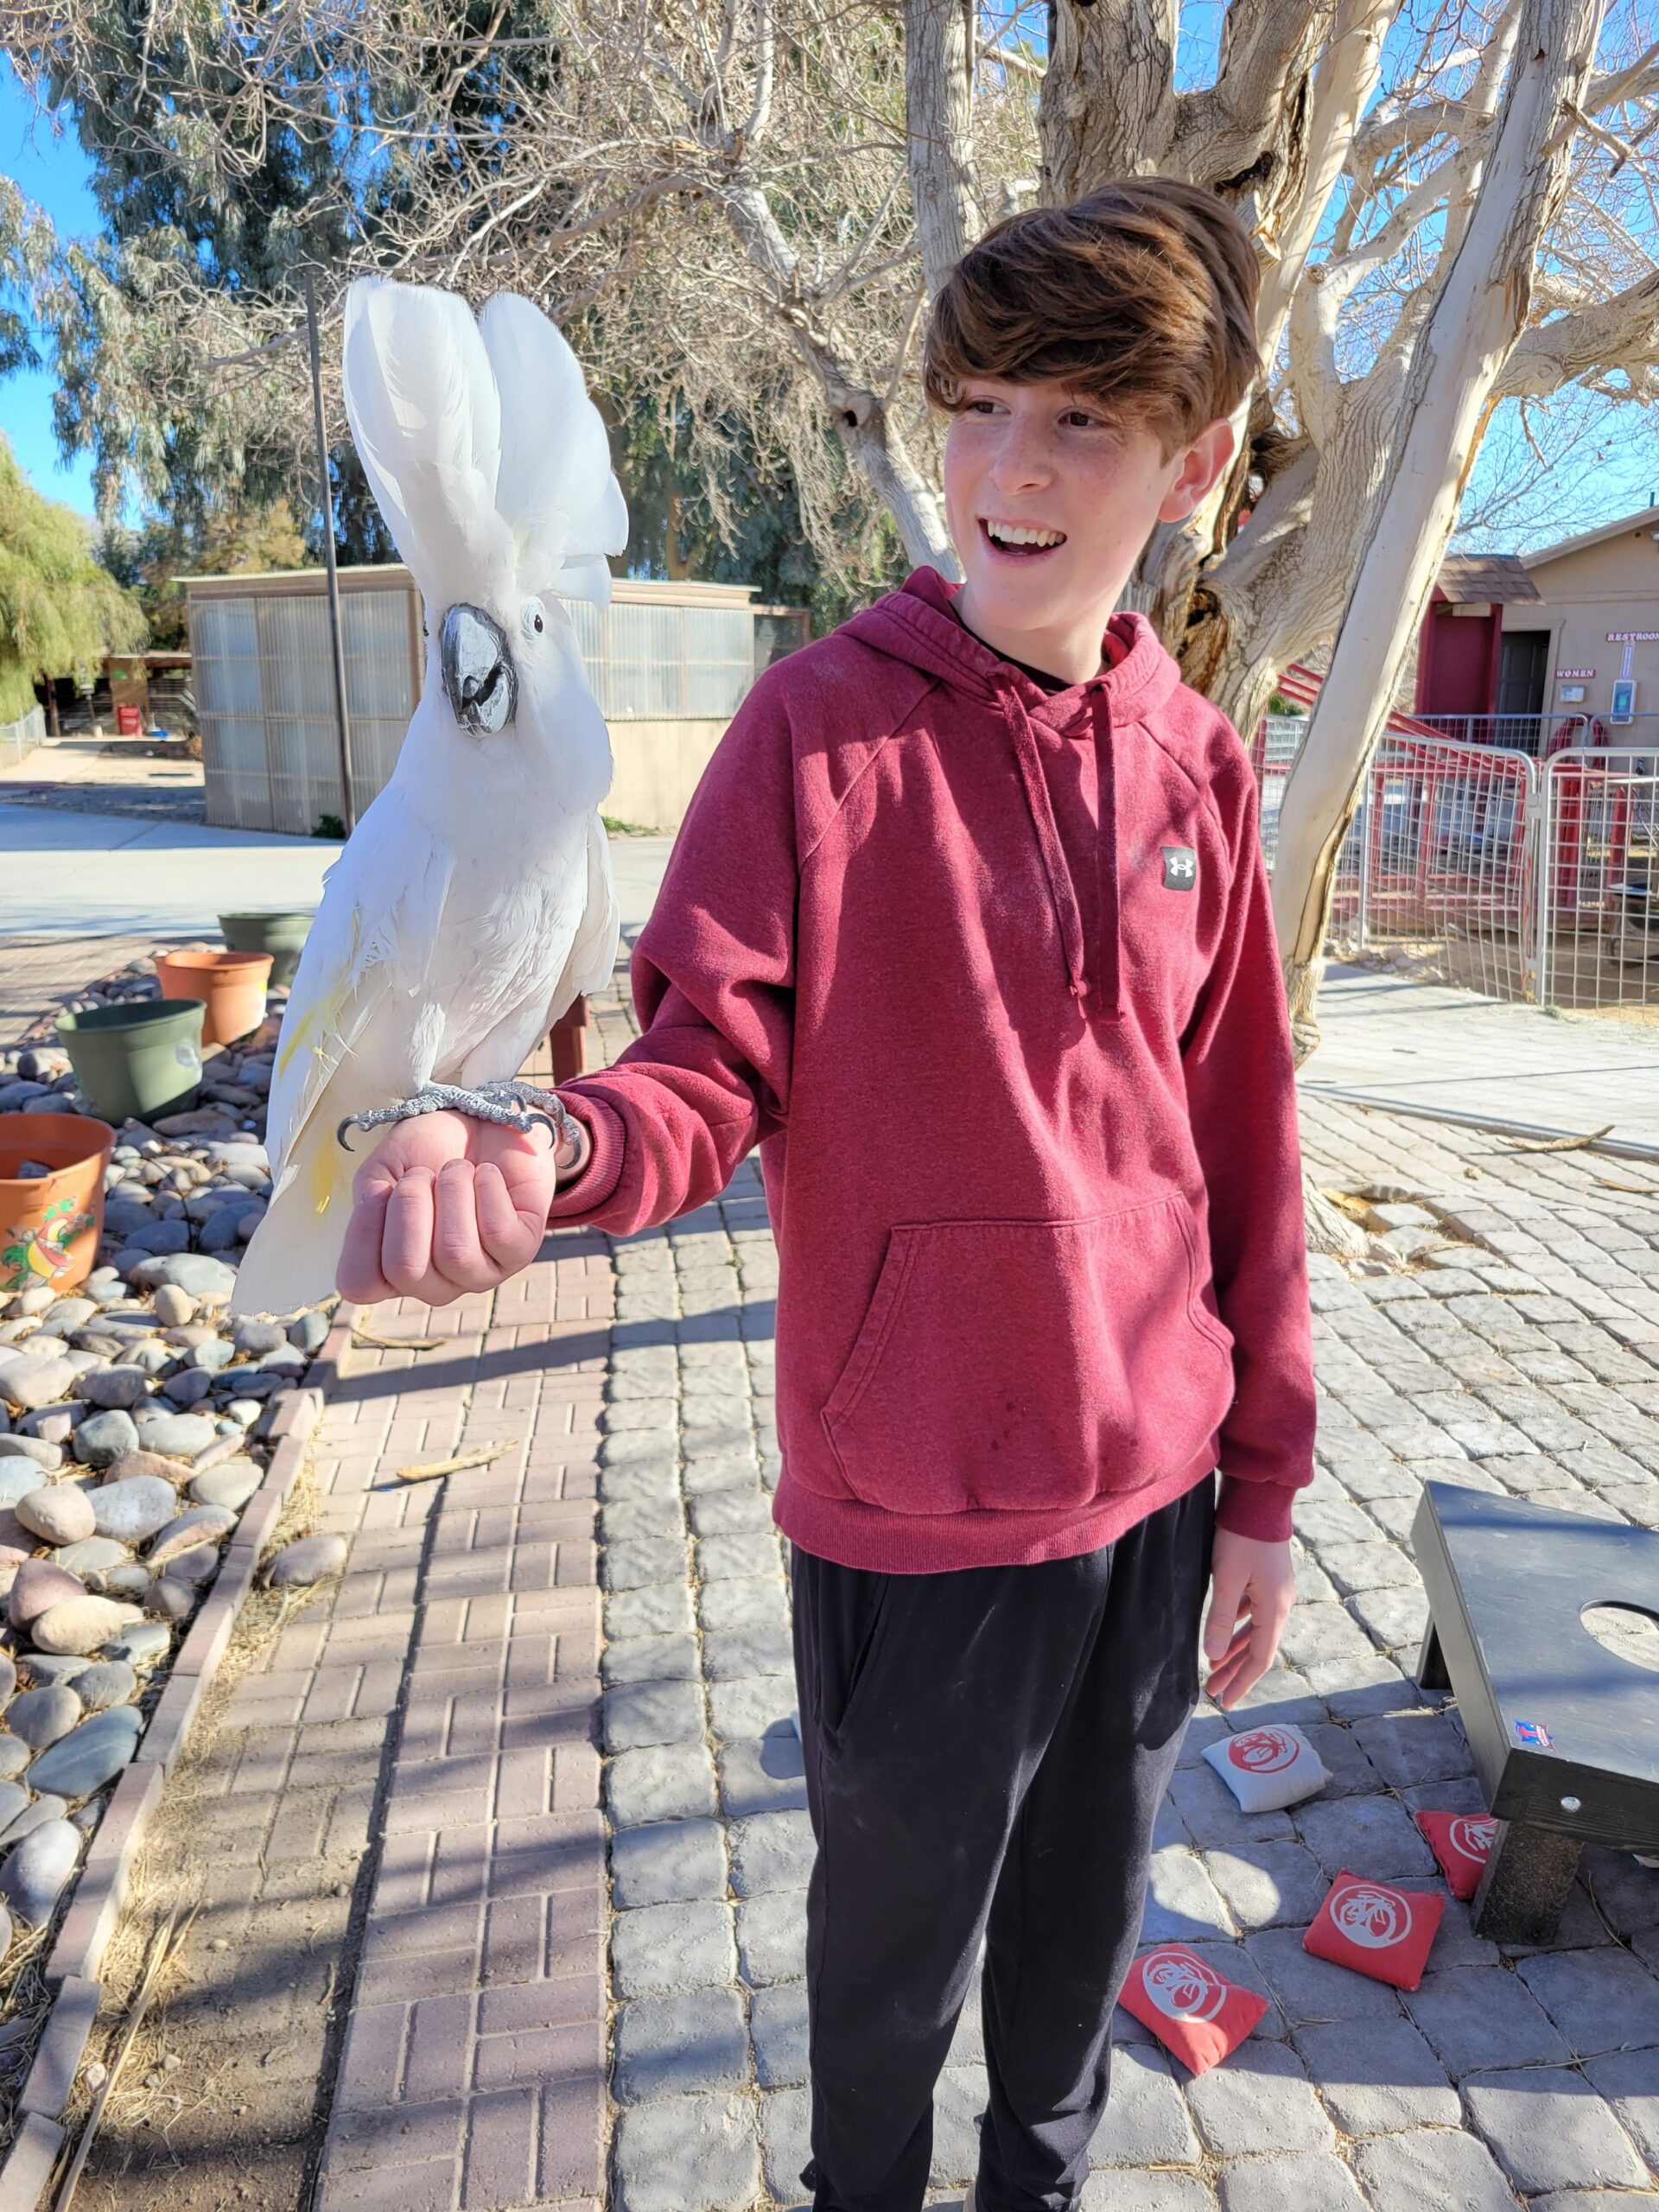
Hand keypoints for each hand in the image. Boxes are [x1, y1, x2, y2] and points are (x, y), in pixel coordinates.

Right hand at [336, 1110, 566, 1305]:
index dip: (366, 1230)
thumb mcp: (381, 1172)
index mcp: (392, 1273)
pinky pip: (499, 1233)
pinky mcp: (521, 1251)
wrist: (481, 1121)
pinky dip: (487, 1187)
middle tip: (424, 1173)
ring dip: (452, 1191)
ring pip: (455, 1253)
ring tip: (458, 1169)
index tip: (383, 1189)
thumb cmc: (428, 1153)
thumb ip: (367, 1202)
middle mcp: (435, 1284)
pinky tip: (487, 1173)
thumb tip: (379, 1208)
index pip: (361, 1285)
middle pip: (406, 1269)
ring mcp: (479, 1273)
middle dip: (410, 1202)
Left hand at [1202, 1530, 1296, 1709]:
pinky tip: (1223, 1632)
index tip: (1225, 1702)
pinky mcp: (1267, 1578)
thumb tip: (1213, 1656)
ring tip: (1213, 1666)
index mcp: (1275, 1608)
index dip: (1241, 1682)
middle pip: (1258, 1648)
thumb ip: (1220, 1618)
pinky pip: (1253, 1613)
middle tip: (1211, 1690)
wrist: (1259, 1499)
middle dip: (1234, 1671)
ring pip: (1255, 1631)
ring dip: (1234, 1650)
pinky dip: (1238, 1627)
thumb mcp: (1227, 1578)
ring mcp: (1275, 1590)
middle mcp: (1281, 1603)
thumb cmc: (1241, 1536)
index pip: (1259, 1658)